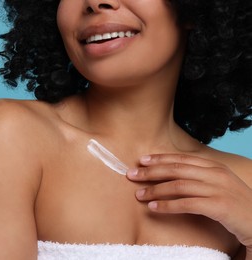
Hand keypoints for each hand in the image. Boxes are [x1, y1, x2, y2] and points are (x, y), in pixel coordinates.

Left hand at [126, 154, 251, 247]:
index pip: (181, 158)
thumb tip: (170, 174)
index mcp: (214, 166)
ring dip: (155, 190)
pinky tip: (153, 207)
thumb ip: (198, 176)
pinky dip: (167, 205)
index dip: (160, 158)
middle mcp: (216, 174)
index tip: (142, 160)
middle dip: (151, 171)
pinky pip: (186, 204)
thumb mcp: (218, 184)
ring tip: (138, 194)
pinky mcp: (219, 206)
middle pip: (176, 169)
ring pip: (179, 185)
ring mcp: (218, 189)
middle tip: (131, 175)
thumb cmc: (234, 203)